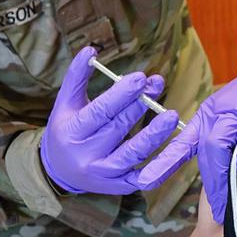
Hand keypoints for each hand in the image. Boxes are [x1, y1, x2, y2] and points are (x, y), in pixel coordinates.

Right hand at [40, 46, 179, 194]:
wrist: (59, 171)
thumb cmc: (66, 129)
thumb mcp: (66, 103)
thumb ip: (77, 76)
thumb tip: (91, 50)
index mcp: (72, 132)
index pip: (100, 111)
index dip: (121, 95)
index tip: (140, 78)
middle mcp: (87, 155)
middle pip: (118, 127)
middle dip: (140, 105)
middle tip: (157, 84)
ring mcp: (104, 174)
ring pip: (133, 154)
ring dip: (154, 135)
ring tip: (171, 115)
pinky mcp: (119, 186)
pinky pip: (144, 178)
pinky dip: (161, 166)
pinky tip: (177, 149)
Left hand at [138, 47, 236, 220]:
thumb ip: (230, 143)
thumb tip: (226, 178)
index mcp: (209, 115)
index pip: (182, 143)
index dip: (164, 163)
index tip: (145, 182)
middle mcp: (219, 110)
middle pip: (204, 149)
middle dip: (210, 184)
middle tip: (221, 212)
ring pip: (219, 141)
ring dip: (223, 174)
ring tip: (231, 200)